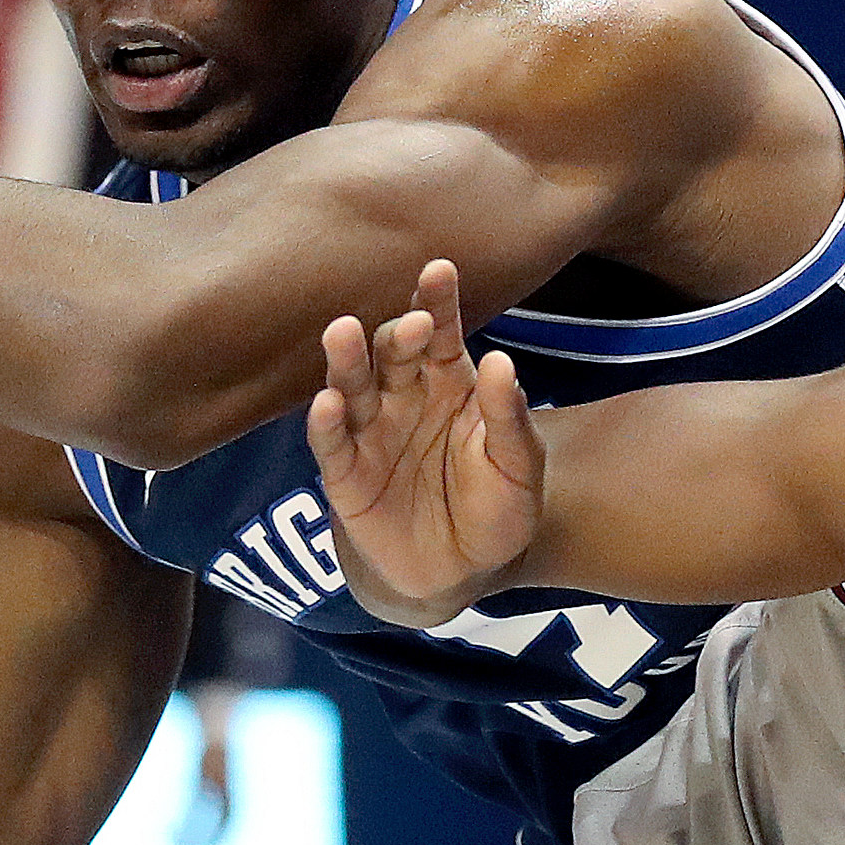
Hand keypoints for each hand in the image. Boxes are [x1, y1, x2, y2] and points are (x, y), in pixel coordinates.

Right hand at [307, 258, 541, 626]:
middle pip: (392, 353)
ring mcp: (369, 432)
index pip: (440, 332)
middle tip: (413, 323)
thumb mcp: (518, 467)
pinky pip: (331, 445)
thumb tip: (501, 363)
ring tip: (343, 332)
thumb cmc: (497, 509)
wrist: (464, 574)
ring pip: (352, 386)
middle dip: (398, 333)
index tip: (440, 269)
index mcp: (448, 382)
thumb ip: (508, 419)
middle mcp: (403, 396)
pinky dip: (326, 423)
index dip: (438, 301)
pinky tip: (328, 404)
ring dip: (347, 360)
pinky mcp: (344, 475)